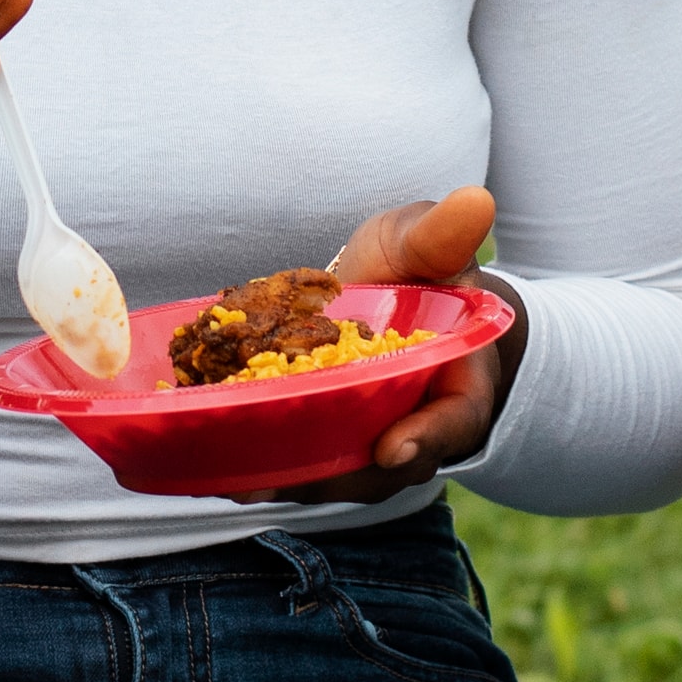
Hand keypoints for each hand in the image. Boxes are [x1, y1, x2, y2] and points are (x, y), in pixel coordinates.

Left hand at [246, 187, 520, 504]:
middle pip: (380, 469)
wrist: (396, 293)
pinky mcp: (321, 435)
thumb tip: (475, 199)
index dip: (426, 438)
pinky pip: (295, 459)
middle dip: (331, 477)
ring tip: (232, 482)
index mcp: (456, 383)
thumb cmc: (421, 269)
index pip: (453, 420)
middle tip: (275, 479)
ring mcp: (364, 438)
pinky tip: (205, 461)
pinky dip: (255, 463)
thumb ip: (442, 235)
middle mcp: (412, 425)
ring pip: (333, 474)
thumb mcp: (428, 245)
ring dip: (284, 480)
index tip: (391, 449)